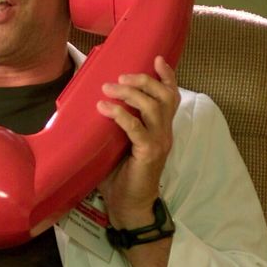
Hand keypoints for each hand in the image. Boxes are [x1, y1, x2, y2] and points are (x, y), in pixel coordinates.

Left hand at [96, 56, 178, 227]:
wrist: (129, 207)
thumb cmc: (122, 178)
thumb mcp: (119, 146)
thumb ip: (117, 127)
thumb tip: (95, 106)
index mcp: (161, 129)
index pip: (171, 97)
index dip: (167, 76)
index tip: (157, 59)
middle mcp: (164, 133)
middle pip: (164, 96)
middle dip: (144, 80)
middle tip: (121, 77)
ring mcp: (159, 142)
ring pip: (154, 107)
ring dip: (130, 94)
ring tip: (110, 88)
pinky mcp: (149, 153)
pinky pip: (137, 128)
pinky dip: (121, 115)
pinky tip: (105, 109)